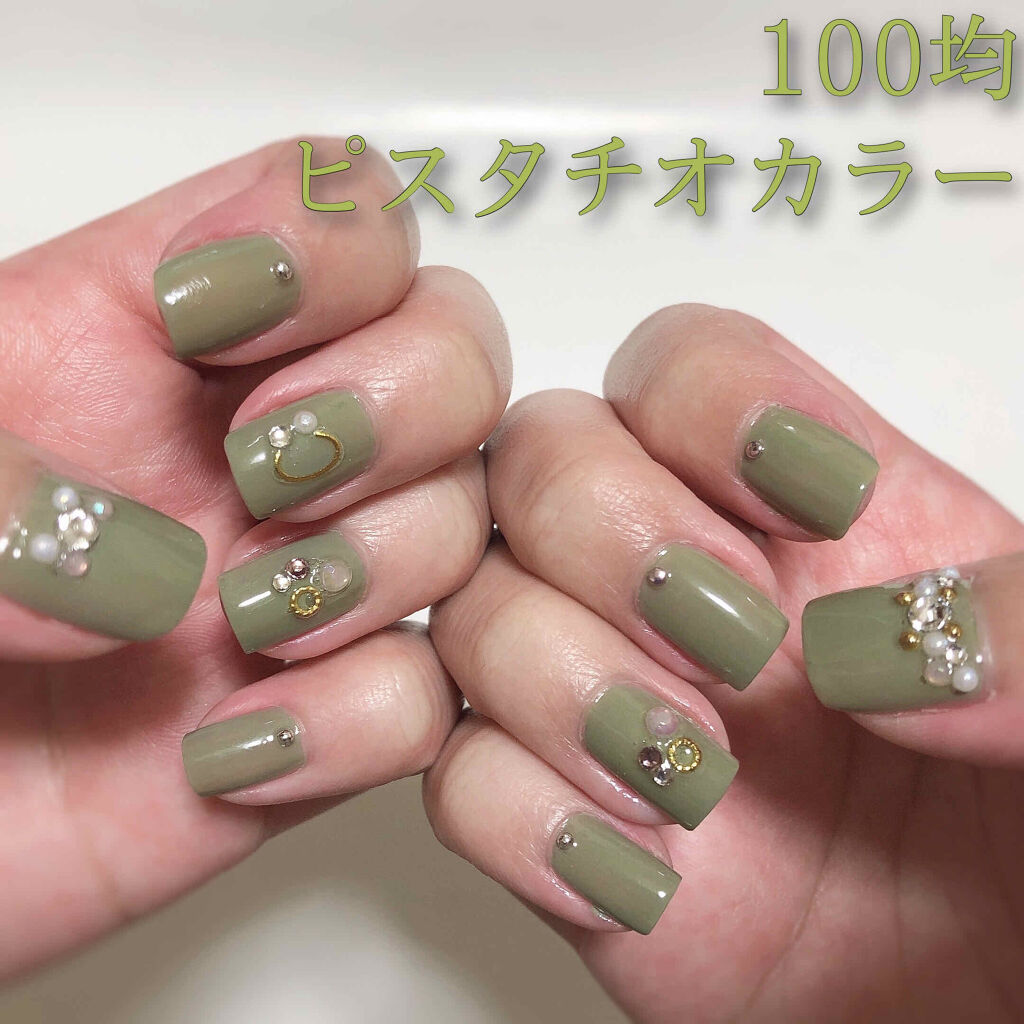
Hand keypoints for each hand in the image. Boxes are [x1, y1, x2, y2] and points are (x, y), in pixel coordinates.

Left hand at [0, 138, 509, 978]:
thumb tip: (149, 572)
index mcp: (138, 342)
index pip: (329, 217)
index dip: (329, 238)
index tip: (222, 315)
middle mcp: (247, 454)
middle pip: (450, 350)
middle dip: (402, 396)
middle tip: (268, 465)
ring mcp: (294, 586)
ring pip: (462, 514)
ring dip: (391, 554)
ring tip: (247, 621)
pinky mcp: (311, 723)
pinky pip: (422, 696)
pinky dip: (360, 719)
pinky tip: (234, 746)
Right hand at [424, 304, 1023, 1022]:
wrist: (988, 1009)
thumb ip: (1019, 636)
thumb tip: (871, 648)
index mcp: (813, 518)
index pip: (684, 368)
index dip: (707, 401)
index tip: (802, 506)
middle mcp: (689, 589)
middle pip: (541, 459)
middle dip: (607, 536)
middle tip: (728, 648)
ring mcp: (612, 706)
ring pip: (471, 610)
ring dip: (553, 679)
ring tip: (687, 777)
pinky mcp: (569, 830)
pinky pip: (459, 778)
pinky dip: (520, 816)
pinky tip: (639, 875)